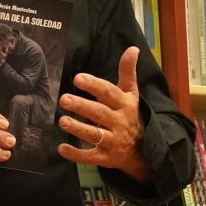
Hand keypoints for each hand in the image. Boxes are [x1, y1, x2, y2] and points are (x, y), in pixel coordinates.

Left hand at [59, 46, 149, 181]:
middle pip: (99, 113)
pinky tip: (62, 148)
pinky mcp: (106, 158)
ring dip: (78, 128)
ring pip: (95, 135)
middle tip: (63, 99)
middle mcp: (119, 122)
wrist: (143, 150)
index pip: (108, 93)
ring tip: (62, 121)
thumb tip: (133, 48)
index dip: (94, 85)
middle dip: (82, 106)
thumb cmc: (130, 115)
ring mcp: (113, 141)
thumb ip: (128, 72)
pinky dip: (77, 154)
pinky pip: (91, 157)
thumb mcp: (131, 94)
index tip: (78, 78)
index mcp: (124, 104)